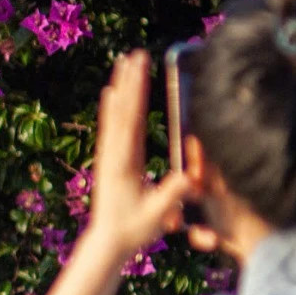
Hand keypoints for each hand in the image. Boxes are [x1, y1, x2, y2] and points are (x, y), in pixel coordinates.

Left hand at [88, 50, 194, 258]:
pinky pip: (111, 127)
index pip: (131, 120)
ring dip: (121, 87)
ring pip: (115, 114)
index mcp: (124, 162)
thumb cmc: (132, 229)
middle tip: (134, 54)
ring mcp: (109, 155)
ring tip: (123, 62)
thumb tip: (188, 179)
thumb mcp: (156, 215)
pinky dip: (112, 107)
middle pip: (122, 110)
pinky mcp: (110, 159)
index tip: (140, 68)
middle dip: (130, 80)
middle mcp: (113, 154)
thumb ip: (171, 196)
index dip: (137, 92)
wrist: (107, 241)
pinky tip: (111, 92)